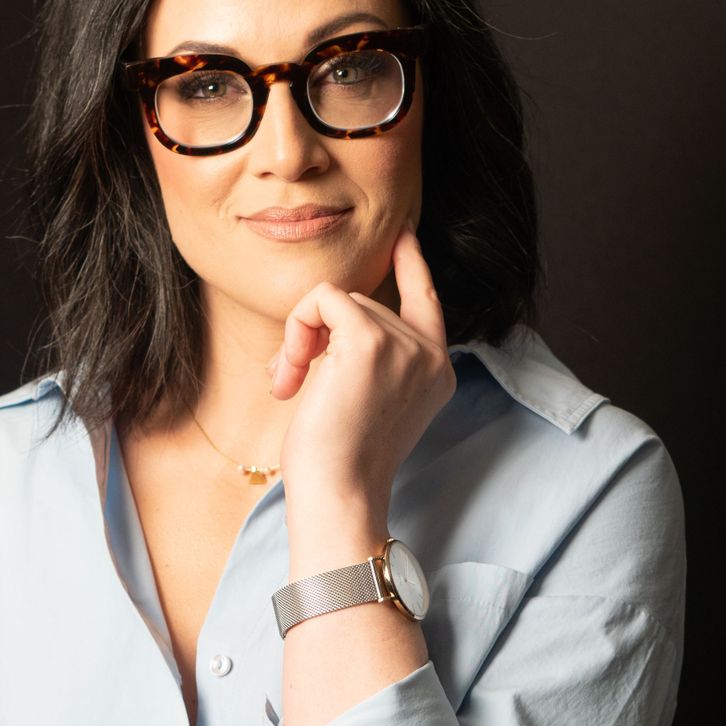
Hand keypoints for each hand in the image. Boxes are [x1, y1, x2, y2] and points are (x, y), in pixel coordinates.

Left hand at [268, 221, 455, 525]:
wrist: (338, 493)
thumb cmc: (339, 460)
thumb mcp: (367, 400)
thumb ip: (371, 357)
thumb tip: (335, 311)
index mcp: (435, 372)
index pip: (428, 299)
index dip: (413, 262)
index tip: (403, 232)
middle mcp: (430, 356)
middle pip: (366, 302)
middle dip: (320, 334)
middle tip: (292, 382)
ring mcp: (405, 345)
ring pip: (340, 301)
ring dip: (302, 339)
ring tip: (291, 386)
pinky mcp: (370, 340)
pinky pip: (322, 299)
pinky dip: (296, 331)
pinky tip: (290, 377)